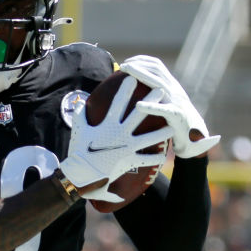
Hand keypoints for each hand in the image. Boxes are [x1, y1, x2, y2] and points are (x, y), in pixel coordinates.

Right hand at [59, 74, 172, 201]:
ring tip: (172, 127)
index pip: (118, 103)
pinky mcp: (129, 160)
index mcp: (108, 125)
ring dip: (161, 132)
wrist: (83, 173)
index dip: (125, 89)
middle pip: (140, 115)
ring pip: (149, 138)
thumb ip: (79, 115)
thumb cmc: (79, 151)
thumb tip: (78, 102)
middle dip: (151, 101)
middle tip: (162, 90)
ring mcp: (127, 147)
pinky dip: (154, 158)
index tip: (133, 78)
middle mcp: (120, 133)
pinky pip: (145, 160)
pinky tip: (163, 156)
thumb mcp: (78, 130)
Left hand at [119, 55, 220, 157]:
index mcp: (172, 86)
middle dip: (139, 65)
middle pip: (156, 70)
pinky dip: (151, 106)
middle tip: (122, 66)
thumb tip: (132, 94)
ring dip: (142, 75)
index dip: (142, 60)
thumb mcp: (165, 105)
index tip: (126, 62)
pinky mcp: (177, 115)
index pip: (157, 66)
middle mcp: (175, 90)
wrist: (196, 137)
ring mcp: (177, 101)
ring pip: (159, 83)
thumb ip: (154, 97)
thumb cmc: (175, 122)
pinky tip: (138, 105)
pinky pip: (163, 109)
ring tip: (127, 74)